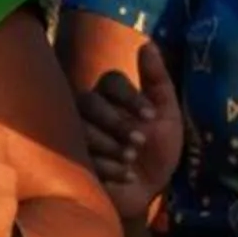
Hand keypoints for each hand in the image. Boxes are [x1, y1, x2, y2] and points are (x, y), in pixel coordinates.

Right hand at [77, 43, 183, 228]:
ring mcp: (76, 136)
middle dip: (117, 122)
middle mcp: (90, 113)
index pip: (110, 81)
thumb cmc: (159, 152)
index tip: (152, 116)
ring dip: (109, 144)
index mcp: (113, 98)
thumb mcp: (168, 116)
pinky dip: (105, 166)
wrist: (148, 194)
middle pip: (89, 101)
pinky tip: (124, 176)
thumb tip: (147, 43)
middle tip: (140, 142)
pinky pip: (76, 156)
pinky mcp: (70, 162)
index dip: (130, 96)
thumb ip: (158, 80)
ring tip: (131, 160)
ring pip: (79, 127)